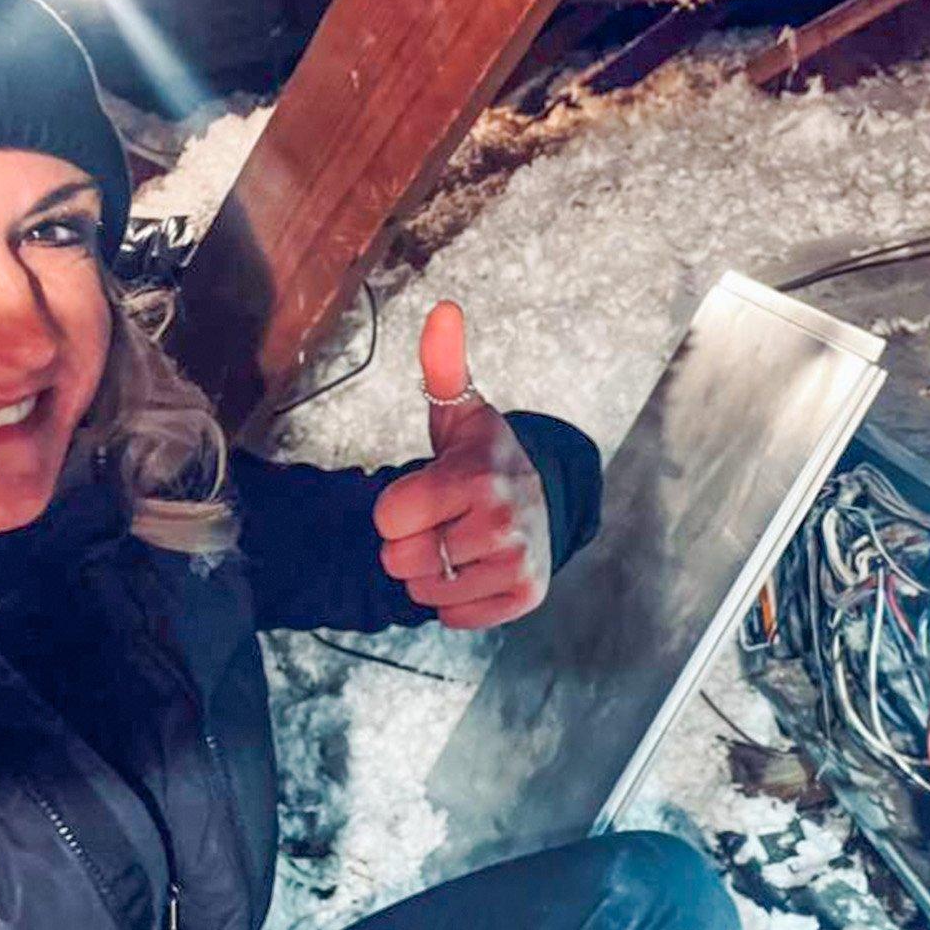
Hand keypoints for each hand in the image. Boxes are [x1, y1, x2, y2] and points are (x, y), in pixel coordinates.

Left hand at [373, 302, 551, 629]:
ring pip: (423, 592)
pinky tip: (473, 570)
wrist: (541, 500)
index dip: (395, 509)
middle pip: (401, 559)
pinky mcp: (524, 597)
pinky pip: (452, 617)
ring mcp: (517, 563)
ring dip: (429, 574)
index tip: (423, 494)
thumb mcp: (460, 413)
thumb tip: (442, 311)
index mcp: (476, 476)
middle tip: (440, 522)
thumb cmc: (483, 458)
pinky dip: (453, 601)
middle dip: (409, 544)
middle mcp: (502, 521)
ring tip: (456, 544)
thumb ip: (443, 366)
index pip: (388, 518)